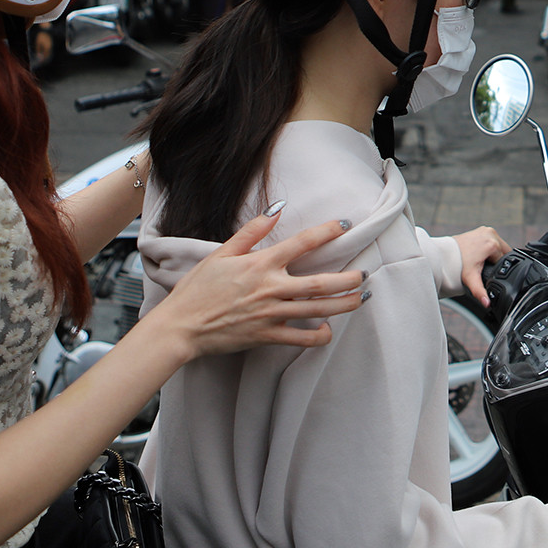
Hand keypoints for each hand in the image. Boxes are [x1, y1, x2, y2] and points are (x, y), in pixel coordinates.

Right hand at [149, 210, 365, 359]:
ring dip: (344, 304)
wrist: (181, 326)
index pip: (302, 244)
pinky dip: (318, 336)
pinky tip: (328, 331)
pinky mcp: (267, 336)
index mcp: (261, 264)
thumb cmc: (198, 289)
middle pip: (320, 283)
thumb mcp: (221, 253)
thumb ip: (252, 232)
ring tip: (362, 298)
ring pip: (317, 310)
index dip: (327, 232)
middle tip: (366, 273)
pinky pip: (300, 338)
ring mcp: (271, 314)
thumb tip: (277, 209)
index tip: (346, 225)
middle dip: (348, 279)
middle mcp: (271, 288)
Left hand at [453, 226, 509, 305]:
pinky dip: (489, 247)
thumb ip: (480, 292)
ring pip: (499, 246)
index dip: (497, 268)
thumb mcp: (471, 279)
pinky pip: (492, 240)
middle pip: (503, 252)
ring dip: (494, 254)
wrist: (445, 254)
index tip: (486, 271)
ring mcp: (487, 230)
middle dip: (496, 260)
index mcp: (493, 245)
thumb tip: (487, 304)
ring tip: (481, 260)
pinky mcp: (483, 229)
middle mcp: (491, 235)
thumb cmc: (457, 264)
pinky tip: (480, 254)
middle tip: (483, 266)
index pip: (504, 260)